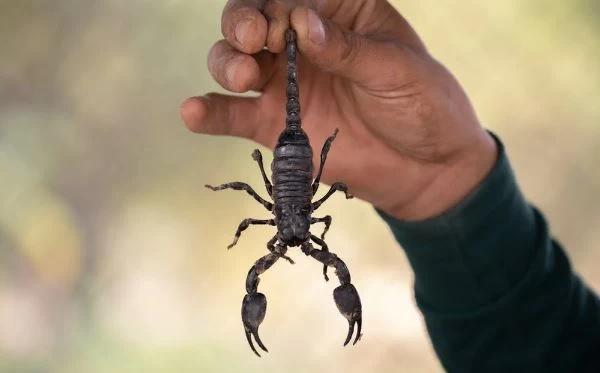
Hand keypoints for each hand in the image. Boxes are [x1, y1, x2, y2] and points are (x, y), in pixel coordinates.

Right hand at [181, 0, 496, 219]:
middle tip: (251, 41)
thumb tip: (301, 23)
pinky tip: (193, 111)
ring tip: (240, 75)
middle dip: (241, 25)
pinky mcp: (276, 125)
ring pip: (235, 61)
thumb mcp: (396, 69)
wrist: (427, 169)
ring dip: (225, 62)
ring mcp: (286, 84)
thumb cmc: (423, 106)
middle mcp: (303, 43)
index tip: (281, 29)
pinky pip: (234, 115)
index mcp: (338, 13)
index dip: (275, 8)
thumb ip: (346, 48)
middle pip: (252, 21)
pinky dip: (211, 113)